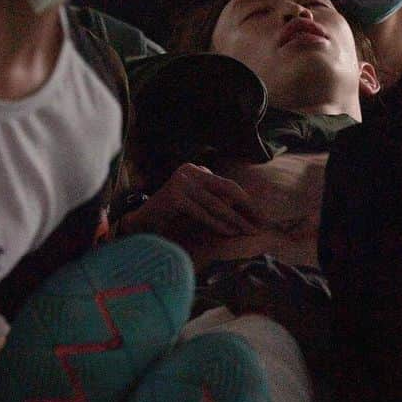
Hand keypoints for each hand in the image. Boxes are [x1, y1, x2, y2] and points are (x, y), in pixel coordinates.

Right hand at [116, 163, 264, 241]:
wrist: (141, 221)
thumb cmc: (172, 214)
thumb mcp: (195, 200)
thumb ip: (213, 197)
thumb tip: (244, 204)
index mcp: (196, 169)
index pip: (227, 185)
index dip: (245, 201)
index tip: (259, 215)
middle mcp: (189, 171)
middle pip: (226, 190)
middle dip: (245, 208)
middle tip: (260, 223)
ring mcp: (181, 182)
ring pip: (215, 204)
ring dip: (234, 219)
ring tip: (247, 231)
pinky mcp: (175, 197)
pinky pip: (202, 212)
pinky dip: (217, 223)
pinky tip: (229, 232)